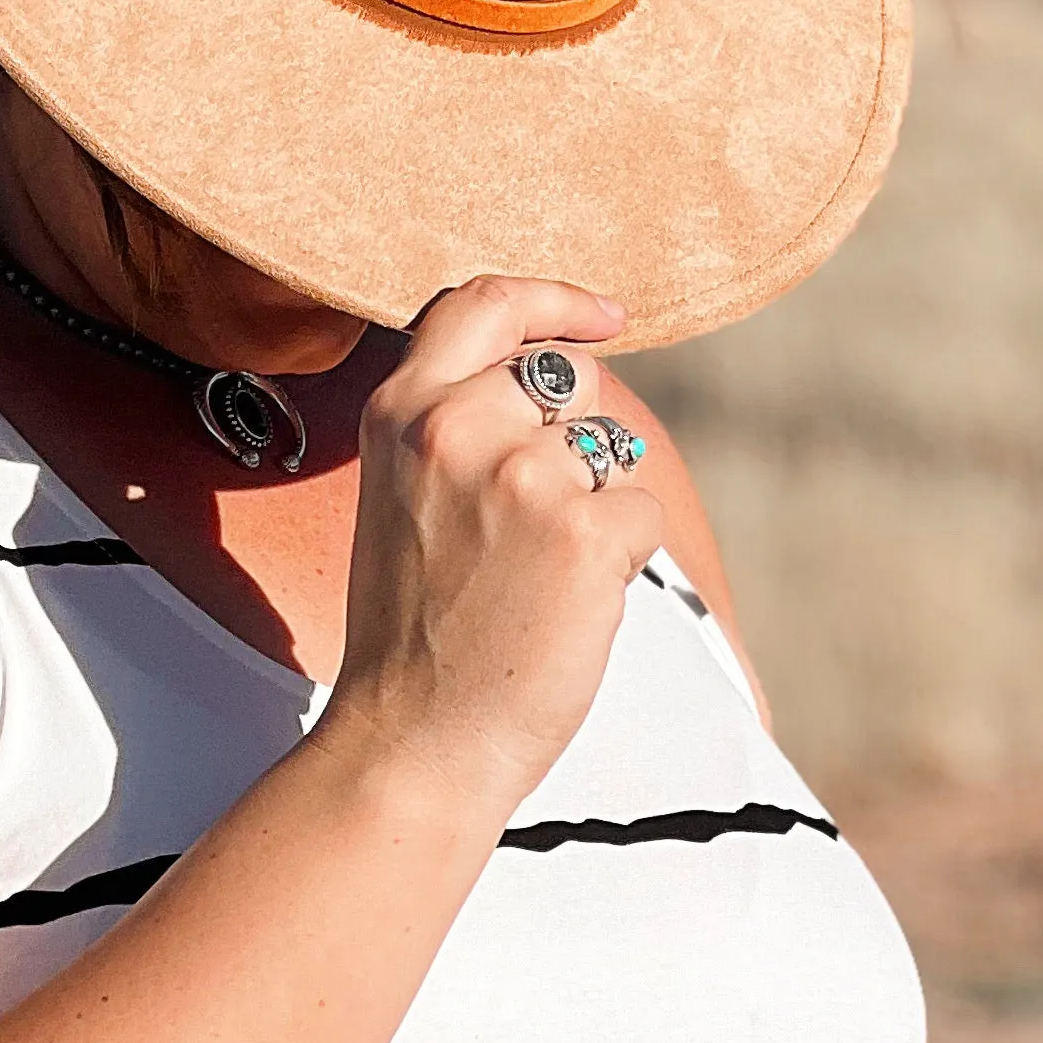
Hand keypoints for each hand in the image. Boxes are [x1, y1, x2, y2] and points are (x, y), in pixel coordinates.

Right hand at [325, 277, 658, 827]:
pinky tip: (564, 604)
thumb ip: (459, 421)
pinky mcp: (583, 534)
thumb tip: (560, 370)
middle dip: (577, 437)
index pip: (484, 302)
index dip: (555, 300)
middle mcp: (456, 426)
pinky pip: (640, 512)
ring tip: (535, 575)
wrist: (412, 742)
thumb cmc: (416, 627)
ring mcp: (521, 476)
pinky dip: (620, 559)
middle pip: (571, 379)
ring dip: (596, 506)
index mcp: (401, 411)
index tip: (604, 316)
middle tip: (536, 525)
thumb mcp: (404, 491)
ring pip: (611, 449)